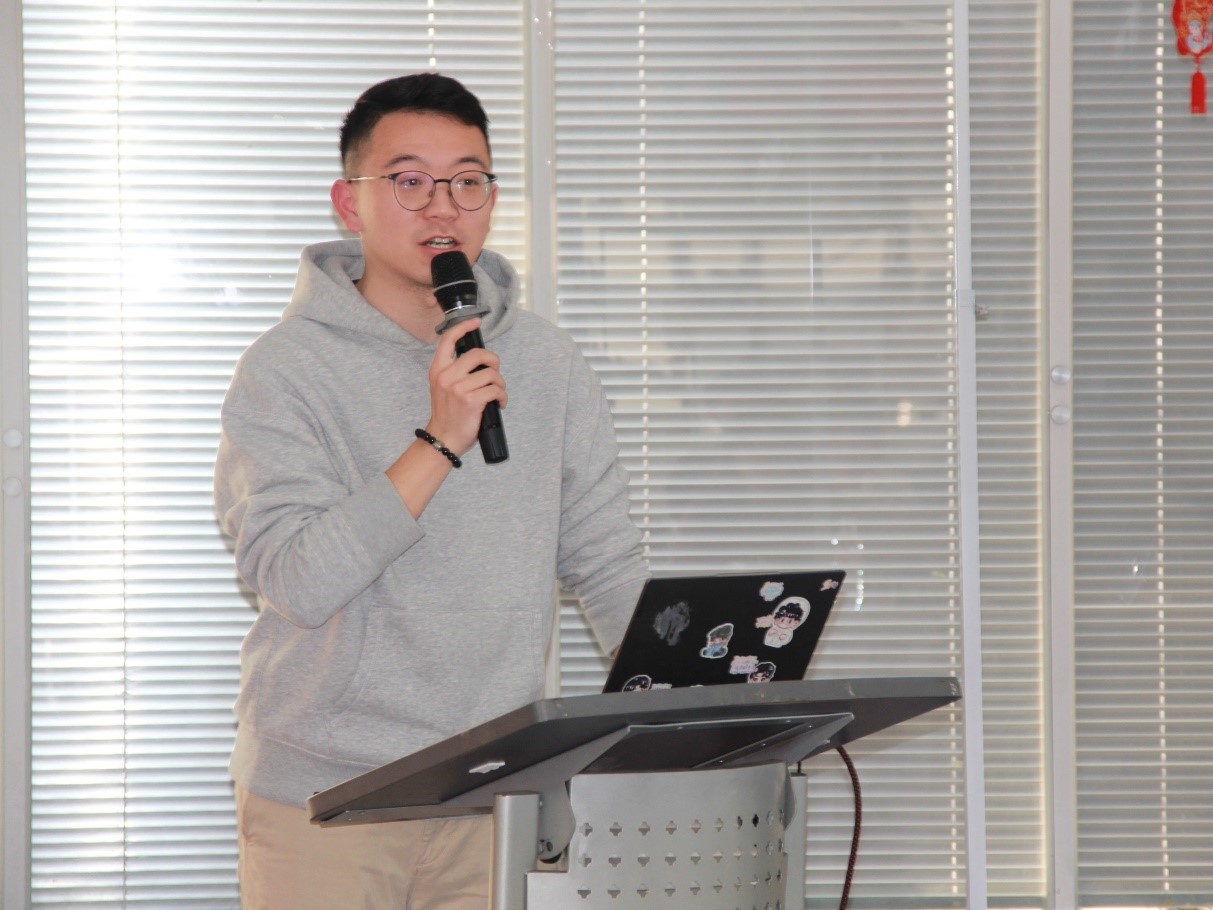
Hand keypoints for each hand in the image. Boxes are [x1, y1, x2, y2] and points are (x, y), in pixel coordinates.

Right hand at [425, 318, 506, 454]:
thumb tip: (480, 360)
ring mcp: (458, 388)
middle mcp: (446, 376)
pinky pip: (495, 390)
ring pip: (491, 374)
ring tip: (497, 394)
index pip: (448, 340)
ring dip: (499, 384)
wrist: (443, 439)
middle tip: (495, 372)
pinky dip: (502, 396)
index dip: (463, 327)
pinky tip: (498, 404)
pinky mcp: (471, 400)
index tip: (475, 322)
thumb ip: (455, 372)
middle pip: (478, 354)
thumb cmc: (447, 414)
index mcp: (438, 370)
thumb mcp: (443, 387)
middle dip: (493, 361)